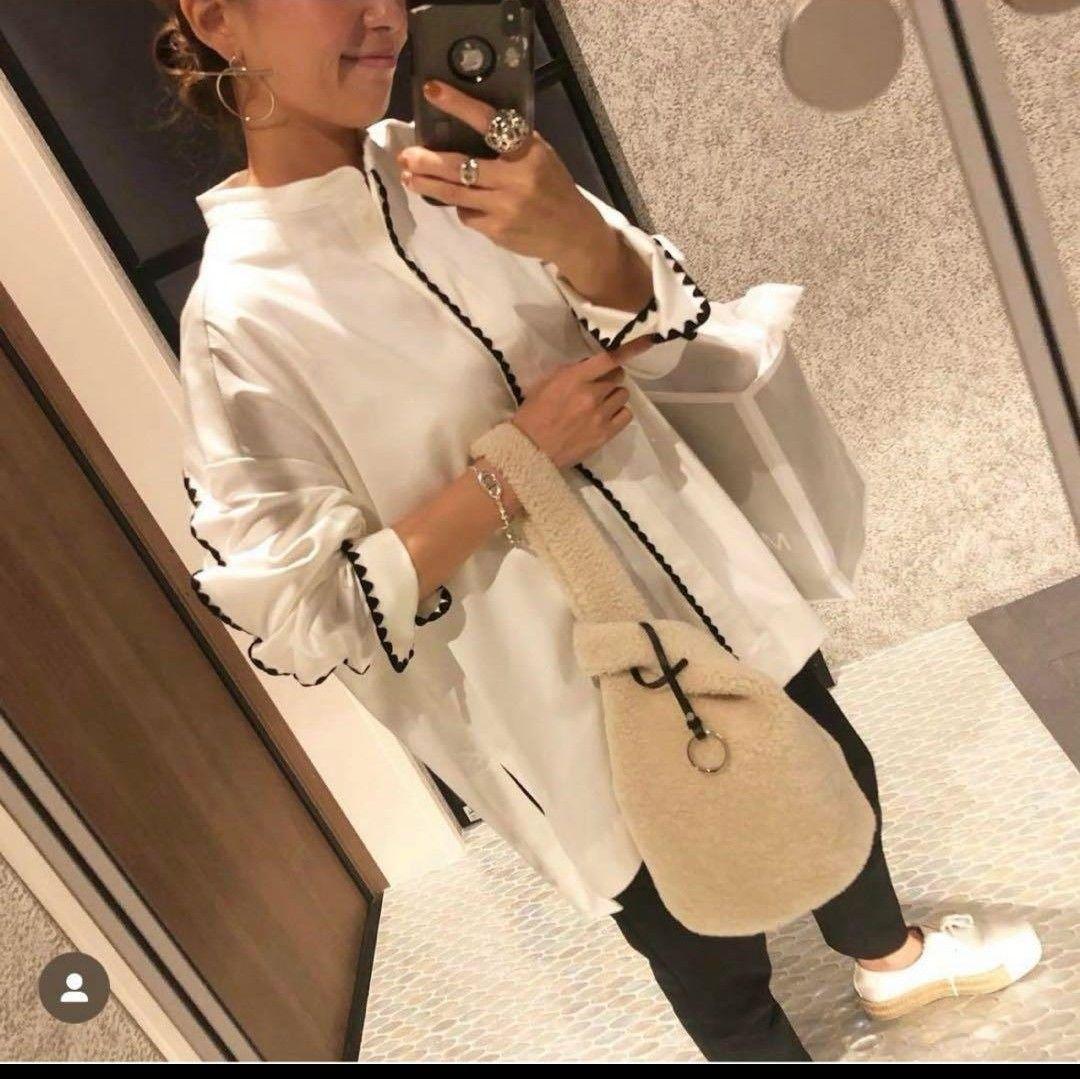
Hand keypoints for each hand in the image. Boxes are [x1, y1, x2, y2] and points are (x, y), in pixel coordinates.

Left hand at [396, 79, 601, 263]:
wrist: (572, 232)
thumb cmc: (553, 187)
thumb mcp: (540, 155)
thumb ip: (511, 142)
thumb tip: (466, 125)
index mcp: (526, 150)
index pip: (488, 121)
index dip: (458, 105)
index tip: (432, 91)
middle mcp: (515, 178)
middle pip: (460, 166)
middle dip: (427, 161)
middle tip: (405, 156)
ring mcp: (504, 207)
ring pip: (455, 195)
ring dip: (428, 186)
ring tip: (409, 178)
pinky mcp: (497, 230)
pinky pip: (467, 215)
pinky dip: (462, 208)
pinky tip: (463, 204)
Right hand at [510, 336, 654, 468]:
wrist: (531, 449)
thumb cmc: (533, 414)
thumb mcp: (545, 384)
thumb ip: (570, 372)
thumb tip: (589, 365)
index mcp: (575, 378)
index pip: (609, 359)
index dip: (630, 349)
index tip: (647, 340)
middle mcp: (591, 394)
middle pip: (618, 376)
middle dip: (609, 378)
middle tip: (598, 386)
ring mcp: (601, 415)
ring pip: (623, 394)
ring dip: (614, 396)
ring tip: (600, 404)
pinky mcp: (606, 433)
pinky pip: (626, 415)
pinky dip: (619, 413)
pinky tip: (607, 416)